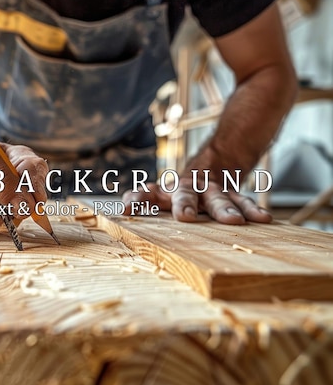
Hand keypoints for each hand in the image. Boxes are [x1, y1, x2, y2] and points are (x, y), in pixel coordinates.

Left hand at [122, 175, 272, 223]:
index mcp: (164, 192)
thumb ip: (144, 204)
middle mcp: (186, 188)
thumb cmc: (178, 195)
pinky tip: (263, 219)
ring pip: (217, 197)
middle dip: (185, 204)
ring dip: (224, 208)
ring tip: (233, 221)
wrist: (213, 163)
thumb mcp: (159, 198)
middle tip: (185, 216)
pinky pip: (243, 200)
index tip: (128, 208)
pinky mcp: (231, 192)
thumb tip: (122, 211)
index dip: (137, 200)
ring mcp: (209, 189)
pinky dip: (252, 209)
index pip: (145, 193)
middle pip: (184, 194)